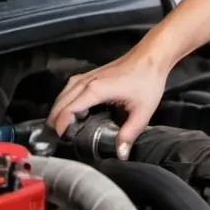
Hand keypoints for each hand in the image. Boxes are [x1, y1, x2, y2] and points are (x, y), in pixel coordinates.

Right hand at [46, 49, 168, 158]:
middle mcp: (85, 82)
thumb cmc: (148, 79)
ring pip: (62, 96)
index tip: (65, 142)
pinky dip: (66, 102)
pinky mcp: (91, 74)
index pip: (65, 112)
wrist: (153, 55)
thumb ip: (130, 133)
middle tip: (65, 140)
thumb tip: (120, 154)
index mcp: (94, 90)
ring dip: (59, 112)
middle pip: (58, 105)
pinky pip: (69, 90)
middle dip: (56, 123)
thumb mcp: (143, 110)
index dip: (60, 129)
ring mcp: (87, 76)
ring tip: (66, 130)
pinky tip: (74, 112)